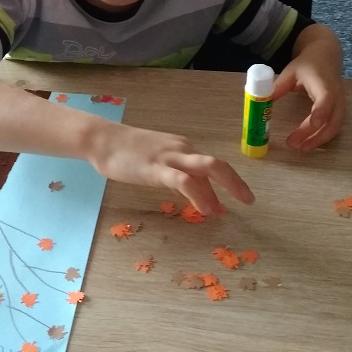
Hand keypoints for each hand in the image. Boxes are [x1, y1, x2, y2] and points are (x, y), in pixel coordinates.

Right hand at [85, 123, 253, 215]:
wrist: (102, 140)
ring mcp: (170, 157)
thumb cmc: (125, 152)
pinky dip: (199, 195)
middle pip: (217, 164)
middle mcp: (182, 149)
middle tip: (249, 201)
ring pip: (207, 168)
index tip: (232, 201)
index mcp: (182, 148)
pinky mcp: (157, 168)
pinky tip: (206, 209)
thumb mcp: (155, 164)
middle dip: (236, 183)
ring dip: (224, 188)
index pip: (209, 167)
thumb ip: (173, 177)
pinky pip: (184, 181)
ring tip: (226, 211)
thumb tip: (191, 194)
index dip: (226, 184)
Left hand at [272, 25, 344, 151]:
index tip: (313, 124)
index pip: (326, 99)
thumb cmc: (308, 64)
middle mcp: (337, 96)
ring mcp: (340, 104)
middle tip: (294, 144)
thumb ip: (278, 86)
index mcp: (324, 83)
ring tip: (300, 148)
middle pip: (332, 120)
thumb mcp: (291, 71)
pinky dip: (322, 138)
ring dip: (319, 140)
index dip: (321, 112)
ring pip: (335, 127)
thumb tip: (262, 102)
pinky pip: (334, 127)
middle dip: (316, 135)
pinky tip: (308, 144)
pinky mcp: (338, 111)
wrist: (327, 56)